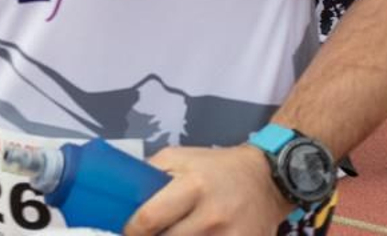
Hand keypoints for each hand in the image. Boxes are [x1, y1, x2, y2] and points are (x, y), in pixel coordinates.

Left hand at [125, 143, 290, 235]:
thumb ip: (149, 175)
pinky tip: (197, 235)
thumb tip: (118, 198)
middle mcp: (211, 216)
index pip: (148, 220)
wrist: (267, 179)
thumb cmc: (216, 167)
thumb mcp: (180, 157)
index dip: (131, 230)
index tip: (130, 230)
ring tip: (179, 230)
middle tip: (154, 231)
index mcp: (193, 186)